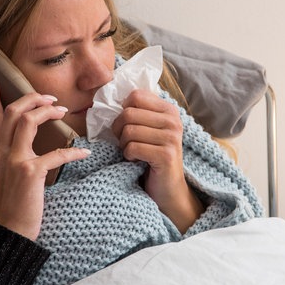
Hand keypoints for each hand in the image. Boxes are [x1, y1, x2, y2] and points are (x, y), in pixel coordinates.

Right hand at [0, 76, 89, 239]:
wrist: (11, 228)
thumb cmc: (14, 202)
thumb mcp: (5, 173)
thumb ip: (11, 153)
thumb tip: (23, 138)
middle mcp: (1, 152)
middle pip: (13, 111)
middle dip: (33, 99)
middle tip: (52, 99)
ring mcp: (15, 161)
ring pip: (27, 122)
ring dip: (48, 112)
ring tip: (63, 111)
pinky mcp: (30, 172)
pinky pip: (55, 154)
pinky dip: (73, 151)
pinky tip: (85, 152)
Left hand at [112, 89, 202, 232]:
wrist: (167, 189)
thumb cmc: (151, 157)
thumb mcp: (147, 129)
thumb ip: (137, 111)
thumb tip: (111, 96)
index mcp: (169, 110)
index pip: (135, 95)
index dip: (123, 110)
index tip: (127, 125)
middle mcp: (173, 121)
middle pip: (128, 113)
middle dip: (120, 130)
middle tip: (127, 143)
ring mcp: (172, 138)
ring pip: (128, 130)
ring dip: (124, 145)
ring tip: (133, 152)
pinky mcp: (166, 155)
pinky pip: (132, 147)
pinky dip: (128, 156)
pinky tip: (137, 161)